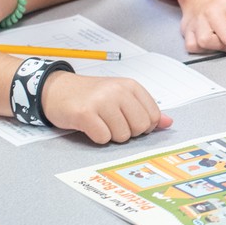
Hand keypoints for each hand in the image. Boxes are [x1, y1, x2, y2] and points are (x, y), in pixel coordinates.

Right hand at [40, 71, 172, 144]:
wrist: (57, 89)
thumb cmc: (92, 95)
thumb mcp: (121, 97)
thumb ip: (145, 109)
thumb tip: (169, 123)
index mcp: (131, 86)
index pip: (153, 116)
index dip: (143, 126)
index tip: (129, 122)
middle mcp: (119, 91)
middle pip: (140, 127)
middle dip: (128, 133)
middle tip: (113, 124)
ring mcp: (102, 101)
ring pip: (122, 135)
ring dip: (111, 135)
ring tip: (100, 123)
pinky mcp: (85, 113)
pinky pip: (103, 138)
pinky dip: (97, 138)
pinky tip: (90, 126)